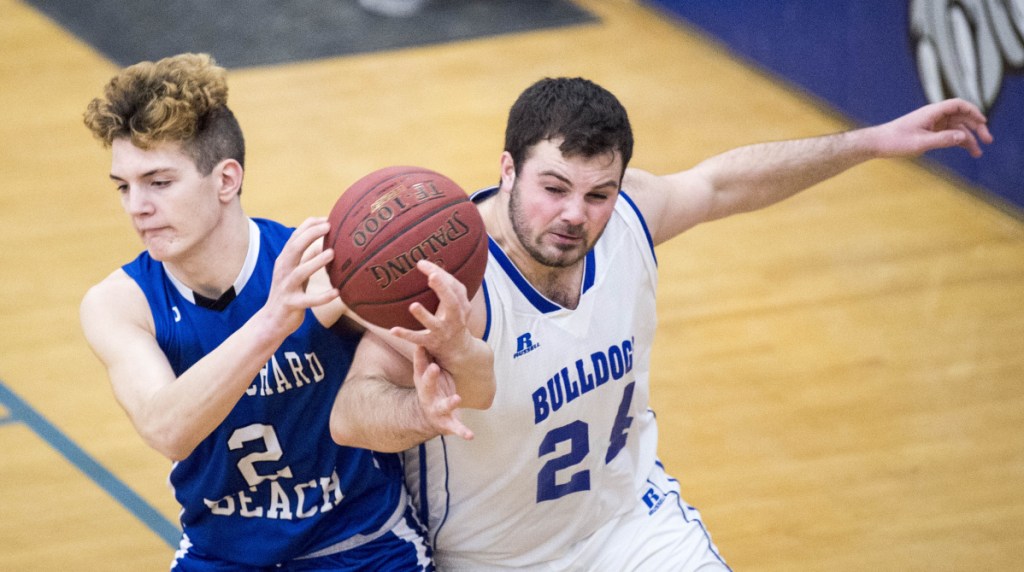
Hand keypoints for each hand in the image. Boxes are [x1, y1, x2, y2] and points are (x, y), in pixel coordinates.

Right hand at [264, 217, 340, 336]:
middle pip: (294, 248)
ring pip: (299, 272)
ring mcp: (286, 287)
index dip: (309, 225)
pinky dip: (322, 297)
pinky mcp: (291, 304)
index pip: (295, 237)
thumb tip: (326, 242)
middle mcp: (283, 270)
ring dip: (315, 262)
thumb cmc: (289, 292)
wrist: (271, 320)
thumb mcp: (297, 272)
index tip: (327, 218)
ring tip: (332, 253)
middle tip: (329, 226)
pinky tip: (336, 292)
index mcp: (285, 261)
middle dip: (310, 235)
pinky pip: (307, 300)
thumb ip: (307, 257)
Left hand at [388, 259, 474, 365]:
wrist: (460, 350)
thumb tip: (426, 262)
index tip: (422, 263)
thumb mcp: (457, 304)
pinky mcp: (433, 344)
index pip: (454, 287)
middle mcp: (455, 318)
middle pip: (453, 303)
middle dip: (443, 289)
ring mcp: (444, 332)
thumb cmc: (453, 319)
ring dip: (424, 315)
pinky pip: (418, 340)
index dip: (441, 275)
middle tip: (432, 276)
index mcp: (462, 305)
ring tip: (413, 305)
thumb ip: (446, 287)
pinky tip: (393, 330)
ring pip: (434, 324)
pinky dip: (406, 335)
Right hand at [412, 345, 473, 439]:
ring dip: (449, 403)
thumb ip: (424, 359)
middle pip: (427, 385)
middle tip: (434, 367)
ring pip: (442, 407)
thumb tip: (423, 337)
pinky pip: (455, 428)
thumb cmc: (431, 388)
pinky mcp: (447, 424)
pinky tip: (471, 436)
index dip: (421, 358)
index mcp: (423, 382)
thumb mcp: (425, 374)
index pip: (420, 368)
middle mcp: (427, 396)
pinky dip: (463, 432)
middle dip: (430, 377)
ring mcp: (437, 410)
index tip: (422, 346)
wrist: (426, 417)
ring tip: (457, 398)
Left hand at [875, 98, 992, 157]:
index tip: (983, 122)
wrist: (878, 143)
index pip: (958, 105)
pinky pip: (948, 134)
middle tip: (988, 140)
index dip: (973, 111)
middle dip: (976, 127)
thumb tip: (963, 136)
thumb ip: (942, 139)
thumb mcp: (920, 143)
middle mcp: (934, 115)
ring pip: (956, 127)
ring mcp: (932, 124)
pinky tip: (967, 150)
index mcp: (932, 112)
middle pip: (961, 116)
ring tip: (978, 153)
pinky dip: (958, 141)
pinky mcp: (929, 132)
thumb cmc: (895, 141)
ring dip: (969, 138)